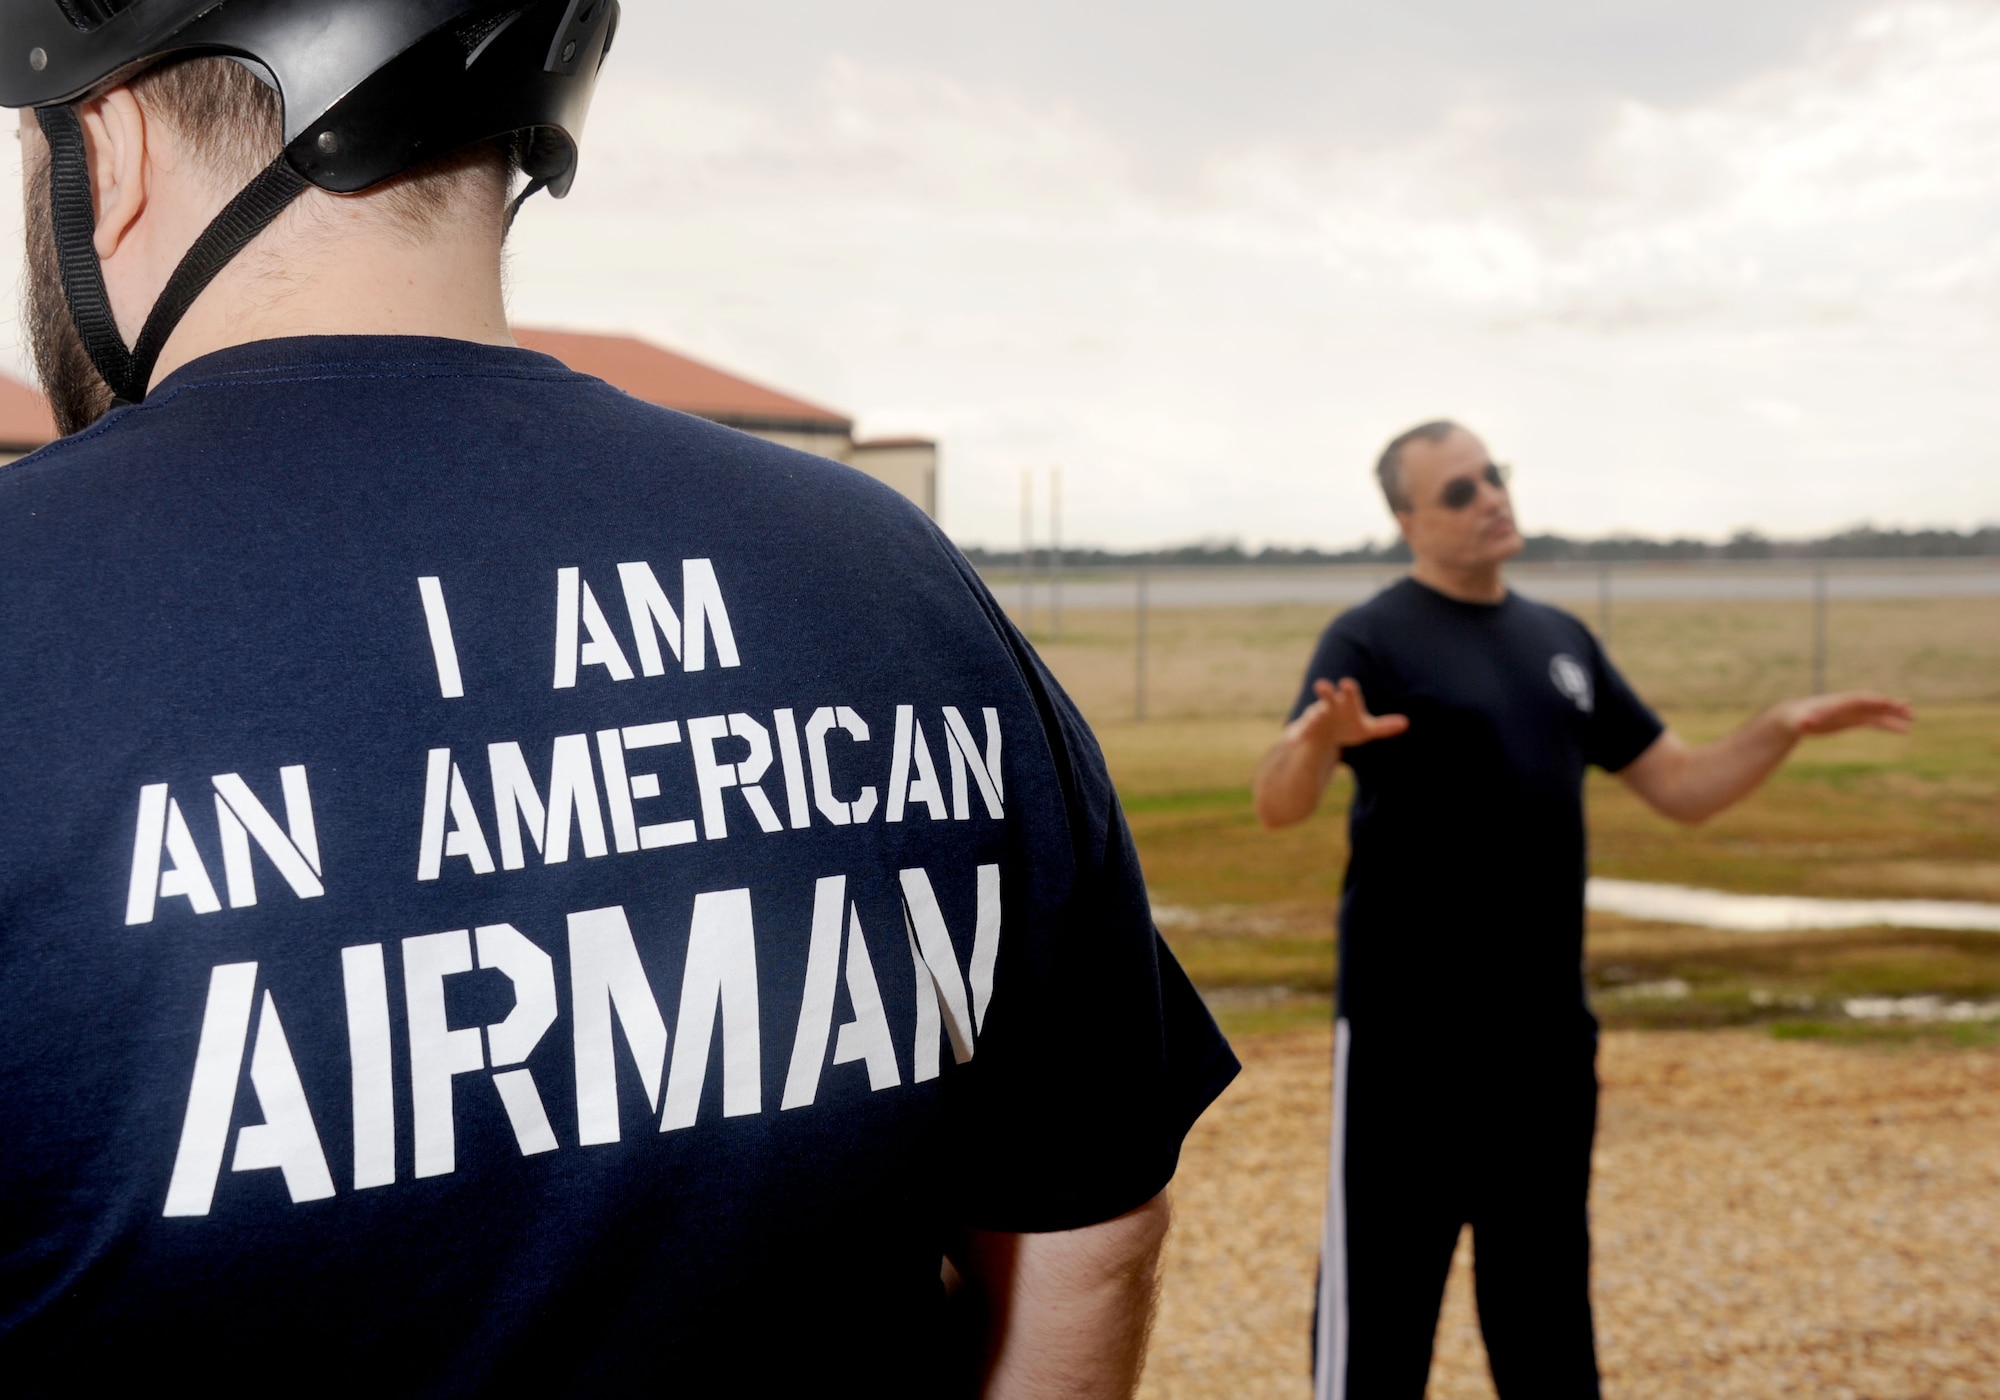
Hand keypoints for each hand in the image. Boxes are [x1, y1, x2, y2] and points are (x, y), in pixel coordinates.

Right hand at [1292, 677, 1409, 752]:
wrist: (1323, 735)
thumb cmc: (1348, 726)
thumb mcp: (1366, 728)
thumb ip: (1384, 726)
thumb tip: (1406, 723)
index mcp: (1346, 704)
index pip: (1350, 695)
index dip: (1349, 690)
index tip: (1346, 683)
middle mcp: (1329, 707)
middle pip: (1327, 697)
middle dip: (1325, 692)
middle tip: (1321, 685)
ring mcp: (1315, 718)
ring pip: (1312, 715)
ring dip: (1311, 717)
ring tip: (1312, 720)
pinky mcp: (1303, 731)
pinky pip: (1298, 734)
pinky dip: (1295, 737)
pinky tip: (1292, 744)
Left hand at [1779, 691, 1913, 737]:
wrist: (1795, 718)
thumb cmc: (1796, 719)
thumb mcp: (1798, 721)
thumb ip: (1803, 721)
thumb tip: (1804, 723)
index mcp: (1837, 702)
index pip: (1858, 699)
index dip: (1872, 700)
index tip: (1887, 702)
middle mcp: (1848, 705)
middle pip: (1872, 702)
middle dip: (1888, 705)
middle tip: (1908, 708)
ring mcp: (1853, 712)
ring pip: (1877, 712)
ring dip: (1894, 715)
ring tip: (1912, 718)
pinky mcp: (1854, 720)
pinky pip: (1875, 721)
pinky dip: (1889, 724)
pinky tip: (1903, 729)